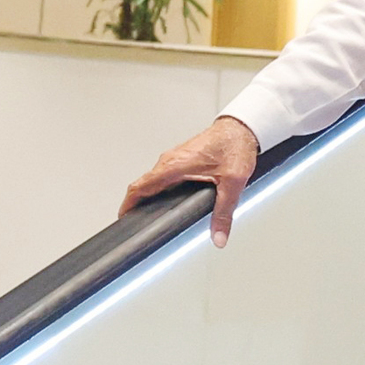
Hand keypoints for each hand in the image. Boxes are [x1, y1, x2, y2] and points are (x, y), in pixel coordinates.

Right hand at [120, 117, 261, 243]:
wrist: (240, 128)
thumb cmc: (234, 147)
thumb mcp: (232, 183)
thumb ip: (224, 212)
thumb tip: (219, 236)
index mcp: (175, 166)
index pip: (141, 185)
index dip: (128, 202)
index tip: (123, 216)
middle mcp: (170, 160)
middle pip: (143, 184)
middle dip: (136, 202)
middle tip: (135, 220)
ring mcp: (174, 158)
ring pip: (153, 179)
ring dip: (147, 194)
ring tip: (147, 212)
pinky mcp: (181, 158)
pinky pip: (162, 174)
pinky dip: (157, 187)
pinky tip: (166, 198)